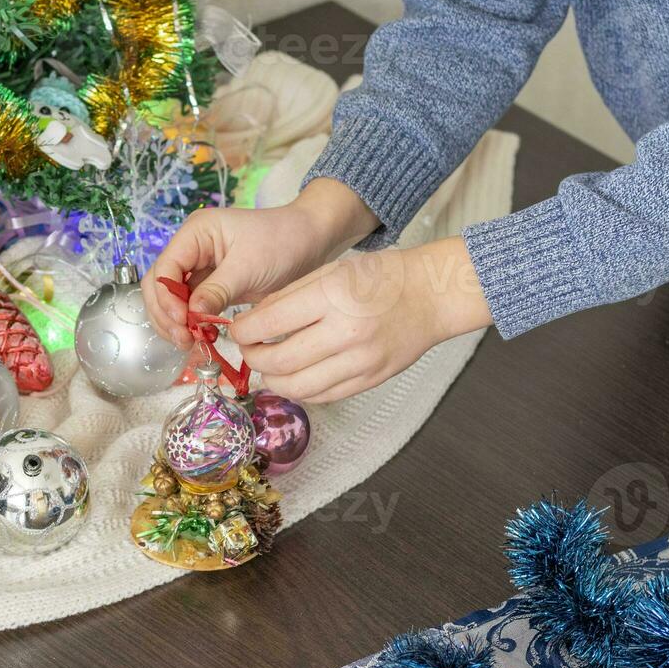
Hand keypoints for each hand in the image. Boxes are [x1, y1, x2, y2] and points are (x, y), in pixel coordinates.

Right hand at [144, 179, 380, 348]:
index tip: (181, 321)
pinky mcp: (211, 285)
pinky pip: (190, 306)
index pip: (164, 268)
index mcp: (195, 233)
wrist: (309, 241)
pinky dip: (190, 323)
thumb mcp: (248, 267)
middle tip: (183, 339)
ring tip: (189, 342)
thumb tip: (191, 315)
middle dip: (166, 313)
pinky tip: (199, 337)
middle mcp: (191, 249)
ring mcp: (199, 268)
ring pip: (171, 299)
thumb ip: (217, 290)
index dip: (166, 297)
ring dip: (174, 322)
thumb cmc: (282, 242)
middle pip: (160, 285)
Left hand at [232, 236, 492, 402]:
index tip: (237, 329)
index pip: (269, 324)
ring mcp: (360, 363)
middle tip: (249, 349)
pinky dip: (299, 390)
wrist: (431, 296)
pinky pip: (322, 396)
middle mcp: (345, 334)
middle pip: (279, 362)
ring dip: (272, 380)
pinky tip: (293, 377)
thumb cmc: (381, 277)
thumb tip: (251, 322)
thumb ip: (289, 297)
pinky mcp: (369, 381)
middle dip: (253, 359)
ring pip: (297, 387)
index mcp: (332, 297)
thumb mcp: (331, 271)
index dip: (243, 331)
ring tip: (268, 366)